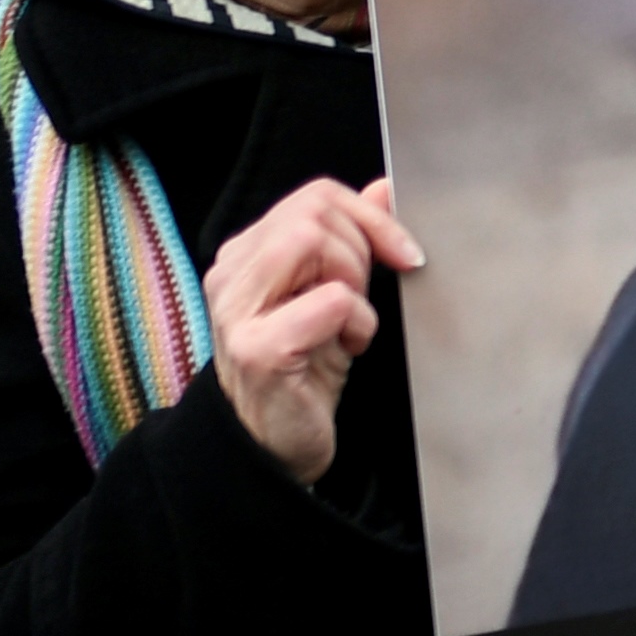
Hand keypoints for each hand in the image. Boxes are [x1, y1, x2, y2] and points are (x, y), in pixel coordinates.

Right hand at [205, 175, 422, 488]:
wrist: (276, 446)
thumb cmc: (306, 373)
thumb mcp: (336, 298)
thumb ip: (353, 241)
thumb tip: (383, 189)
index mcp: (246, 256)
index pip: (315, 196)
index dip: (371, 217)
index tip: (404, 252)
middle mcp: (230, 275)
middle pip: (314, 211)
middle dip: (363, 249)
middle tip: (365, 299)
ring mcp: (237, 310)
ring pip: (312, 240)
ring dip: (354, 279)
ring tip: (351, 322)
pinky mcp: (257, 347)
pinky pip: (330, 300)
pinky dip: (358, 321)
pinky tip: (348, 349)